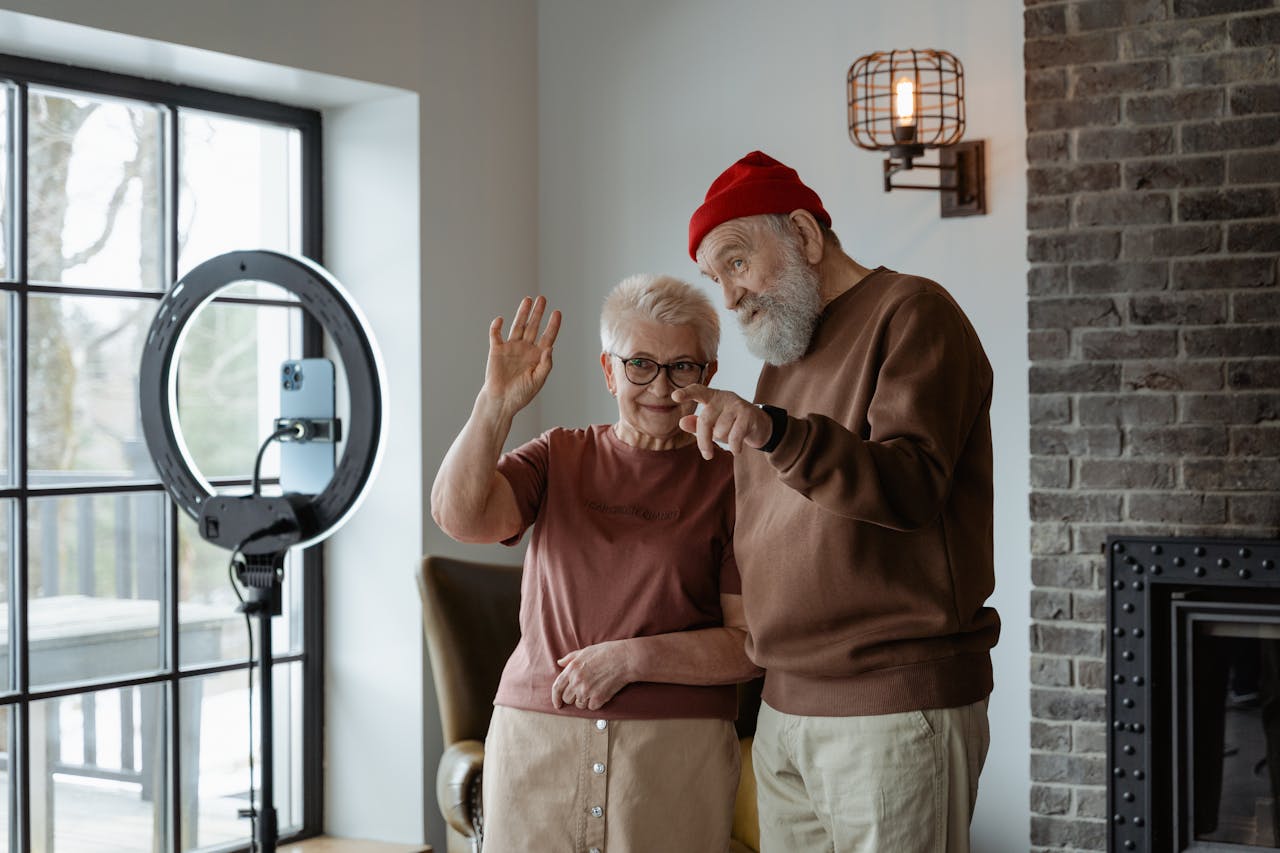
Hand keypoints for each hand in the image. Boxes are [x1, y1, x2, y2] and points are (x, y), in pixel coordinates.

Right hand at [481, 296, 560, 414]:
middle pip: (533, 327)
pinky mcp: (497, 350)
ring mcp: (511, 348)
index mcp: (537, 356)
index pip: (547, 336)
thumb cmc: (521, 394)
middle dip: (538, 313)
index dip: (553, 325)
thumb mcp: (538, 380)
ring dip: (522, 313)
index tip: (557, 312)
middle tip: (542, 298)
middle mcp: (525, 349)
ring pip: (518, 326)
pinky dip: (497, 327)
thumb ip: (546, 364)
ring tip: (527, 300)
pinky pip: (496, 335)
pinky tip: (501, 320)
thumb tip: (549, 347)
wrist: (501, 402)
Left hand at [551, 641, 632, 710]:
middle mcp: (577, 681)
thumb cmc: (607, 652)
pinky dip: (596, 703)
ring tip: (594, 690)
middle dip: (573, 697)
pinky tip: (602, 693)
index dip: (555, 698)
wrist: (625, 659)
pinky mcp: (598, 698)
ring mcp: (587, 691)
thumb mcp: (585, 651)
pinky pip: (592, 707)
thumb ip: (570, 658)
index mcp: (572, 669)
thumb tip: (560, 663)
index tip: (557, 704)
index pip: (557, 687)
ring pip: (579, 705)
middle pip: (567, 698)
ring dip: (585, 701)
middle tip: (583, 691)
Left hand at [671, 384, 772, 459]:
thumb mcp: (713, 426)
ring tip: (731, 439)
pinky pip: (735, 435)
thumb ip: (696, 425)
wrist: (760, 425)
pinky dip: (734, 447)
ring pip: (721, 429)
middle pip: (705, 420)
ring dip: (724, 441)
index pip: (697, 391)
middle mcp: (724, 397)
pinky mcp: (748, 414)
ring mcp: (736, 404)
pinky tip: (736, 450)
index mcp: (712, 397)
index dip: (686, 393)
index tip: (674, 397)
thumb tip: (682, 422)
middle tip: (707, 455)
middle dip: (704, 441)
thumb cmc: (731, 424)